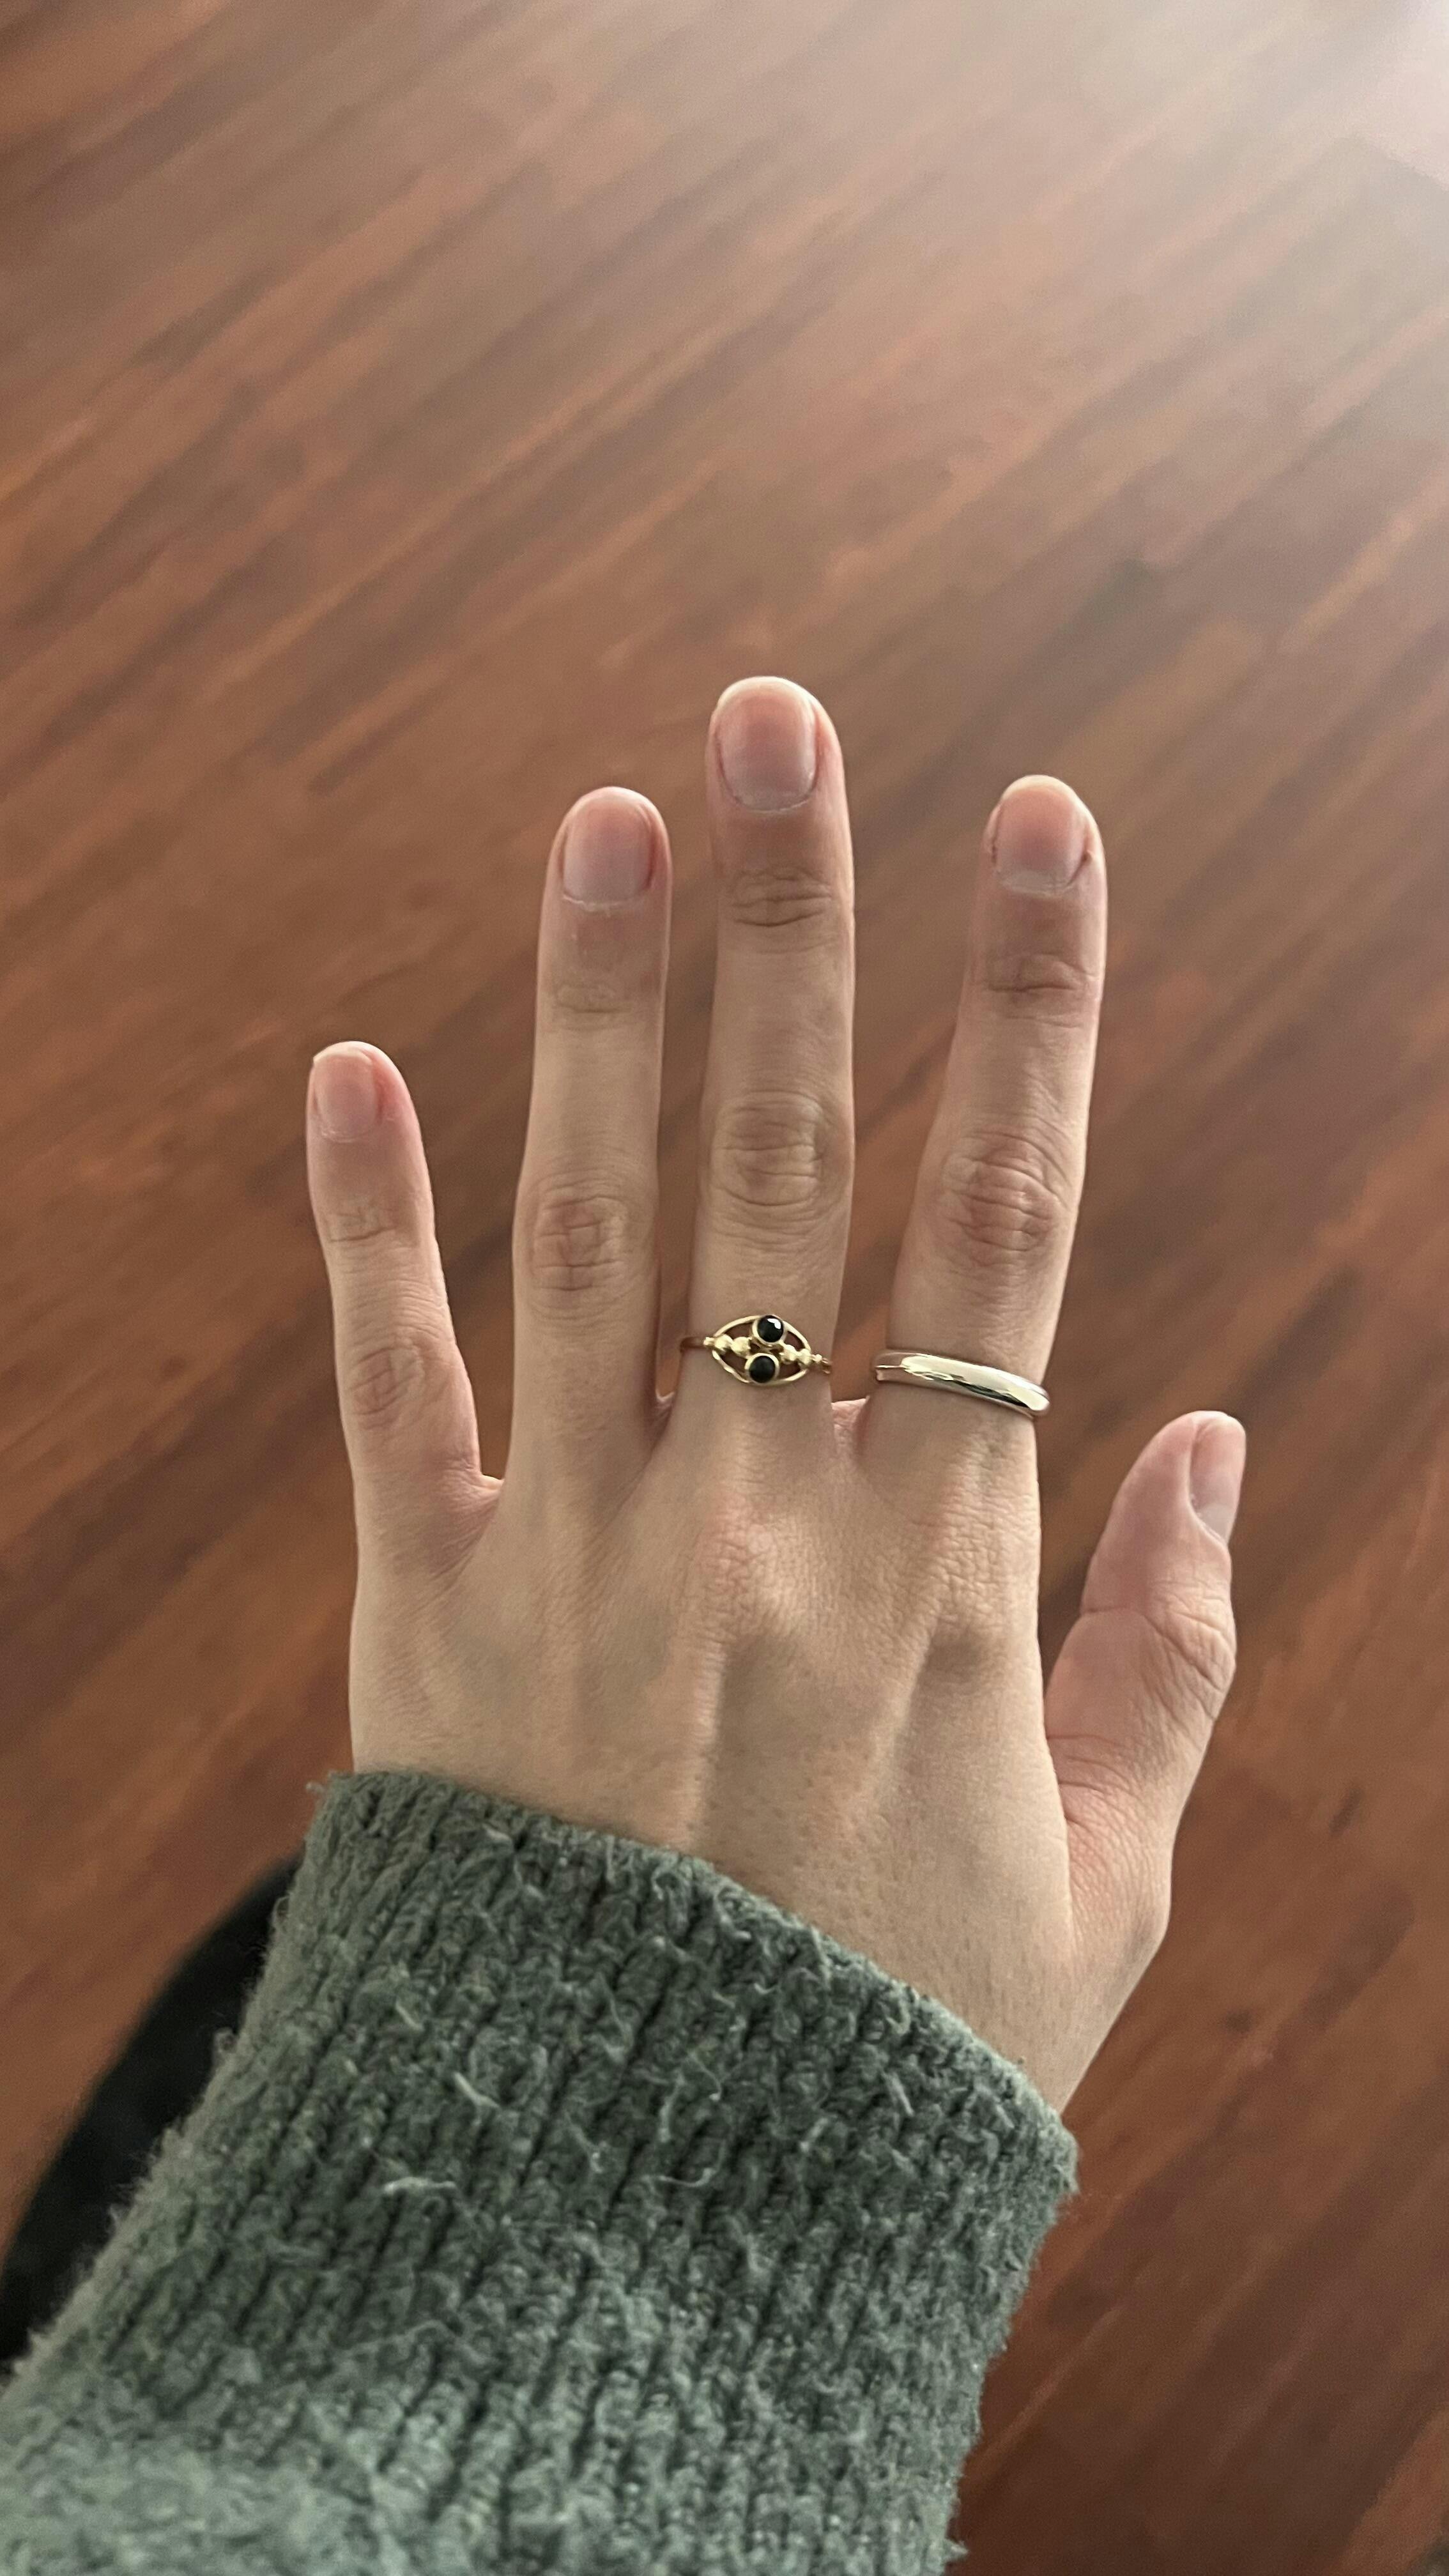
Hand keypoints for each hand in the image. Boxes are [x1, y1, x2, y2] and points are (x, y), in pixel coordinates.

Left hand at [304, 677, 1242, 2109]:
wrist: (634, 2213)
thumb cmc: (891, 2041)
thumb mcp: (1100, 1878)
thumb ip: (1173, 1652)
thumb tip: (1221, 1444)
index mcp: (939, 1569)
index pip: (1007, 1222)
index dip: (1031, 1005)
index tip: (1040, 824)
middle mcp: (757, 1521)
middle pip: (782, 1162)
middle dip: (791, 921)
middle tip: (776, 713)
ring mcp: (578, 1555)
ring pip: (590, 1229)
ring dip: (597, 1007)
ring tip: (605, 811)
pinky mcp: (422, 1615)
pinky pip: (390, 1391)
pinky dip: (369, 1228)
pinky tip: (352, 1066)